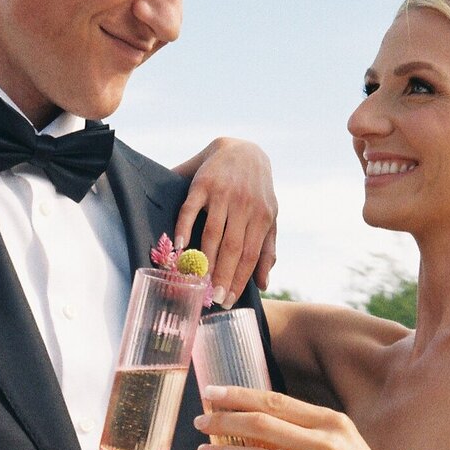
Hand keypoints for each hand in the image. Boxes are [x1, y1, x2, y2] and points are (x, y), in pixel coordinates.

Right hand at [173, 138, 276, 306]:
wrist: (244, 150)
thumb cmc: (257, 190)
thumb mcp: (270, 216)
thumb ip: (267, 249)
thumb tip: (264, 283)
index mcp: (262, 216)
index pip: (250, 254)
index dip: (239, 279)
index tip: (228, 299)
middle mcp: (243, 205)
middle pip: (232, 247)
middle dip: (223, 275)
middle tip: (213, 298)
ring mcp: (222, 194)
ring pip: (212, 232)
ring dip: (205, 258)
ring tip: (198, 281)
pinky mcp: (203, 184)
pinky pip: (191, 208)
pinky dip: (184, 226)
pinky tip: (179, 244)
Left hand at [195, 386, 407, 449]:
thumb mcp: (343, 441)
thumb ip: (306, 428)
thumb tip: (256, 420)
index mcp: (330, 422)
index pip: (274, 401)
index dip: (238, 395)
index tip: (212, 393)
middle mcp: (324, 443)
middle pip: (260, 424)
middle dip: (223, 421)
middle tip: (200, 422)